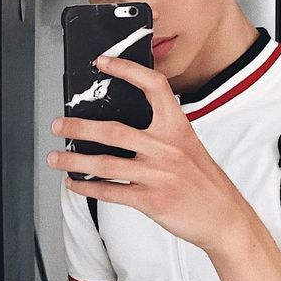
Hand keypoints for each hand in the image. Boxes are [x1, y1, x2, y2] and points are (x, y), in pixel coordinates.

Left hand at [47, 55, 255, 253]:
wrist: (225, 217)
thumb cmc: (205, 182)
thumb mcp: (189, 146)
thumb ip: (161, 134)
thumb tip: (120, 129)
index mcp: (178, 128)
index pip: (154, 87)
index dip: (127, 70)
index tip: (103, 63)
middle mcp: (166, 148)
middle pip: (114, 130)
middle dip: (79, 127)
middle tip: (59, 125)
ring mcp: (158, 175)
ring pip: (104, 164)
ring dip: (74, 161)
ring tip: (56, 158)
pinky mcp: (151, 201)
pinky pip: (111, 192)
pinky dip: (87, 188)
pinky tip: (75, 184)